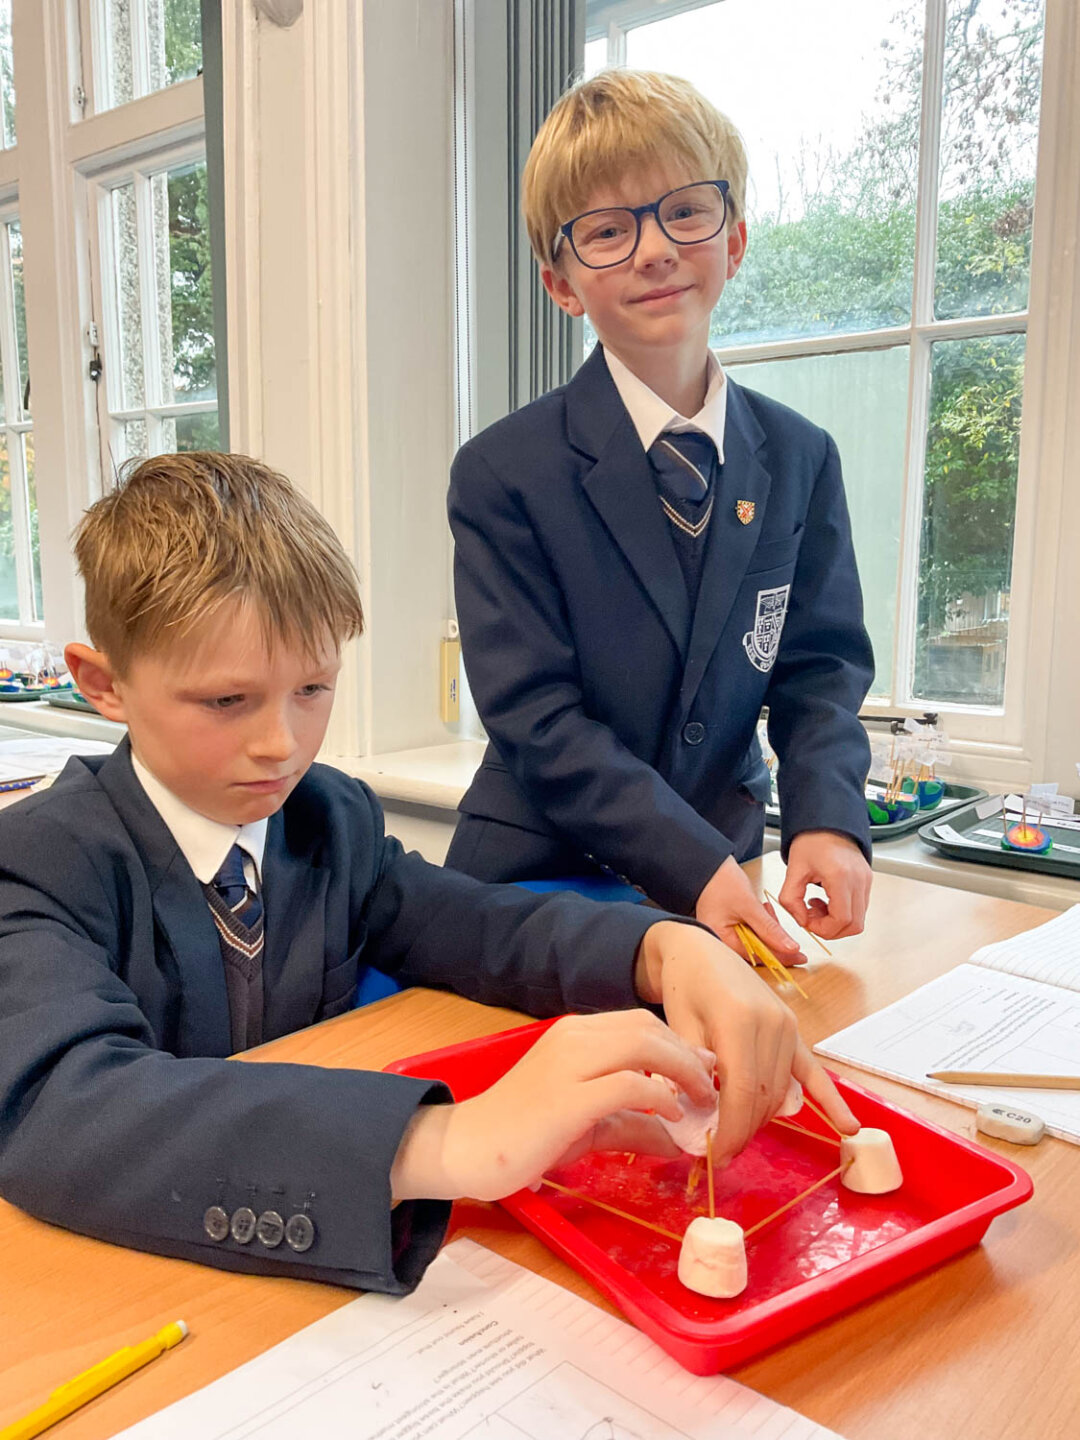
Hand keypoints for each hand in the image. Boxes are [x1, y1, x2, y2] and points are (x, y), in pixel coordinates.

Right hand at [390, 1010, 715, 1201]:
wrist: (468, 1147)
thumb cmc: (523, 1135)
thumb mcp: (588, 1124)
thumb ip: (632, 1123)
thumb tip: (678, 1138)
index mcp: (575, 1034)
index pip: (640, 1022)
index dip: (679, 1044)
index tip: (706, 1072)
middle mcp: (574, 1038)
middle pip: (649, 1028)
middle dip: (690, 1055)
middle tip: (714, 1086)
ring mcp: (570, 1063)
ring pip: (644, 1046)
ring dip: (684, 1072)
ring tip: (703, 1100)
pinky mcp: (568, 1097)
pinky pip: (629, 1084)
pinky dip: (660, 1097)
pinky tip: (673, 1115)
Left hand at [635, 922, 857, 1165]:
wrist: (699, 950)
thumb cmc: (683, 987)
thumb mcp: (677, 1026)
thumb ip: (692, 1071)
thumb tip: (704, 1116)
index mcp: (739, 1020)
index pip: (740, 1091)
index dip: (731, 1130)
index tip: (715, 1156)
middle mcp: (771, 1023)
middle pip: (764, 1096)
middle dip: (744, 1131)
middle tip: (721, 1154)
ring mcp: (788, 1026)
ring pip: (782, 1090)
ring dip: (763, 1120)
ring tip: (740, 1141)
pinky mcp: (794, 1029)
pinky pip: (813, 1070)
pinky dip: (831, 1100)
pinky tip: (849, 1127)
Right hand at [695, 855, 805, 963]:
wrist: (711, 864)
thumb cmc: (722, 881)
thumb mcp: (749, 905)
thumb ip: (769, 929)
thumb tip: (790, 948)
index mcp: (720, 938)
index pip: (755, 955)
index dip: (779, 956)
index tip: (799, 956)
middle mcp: (721, 939)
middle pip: (755, 950)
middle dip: (771, 936)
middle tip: (776, 919)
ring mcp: (725, 932)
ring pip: (755, 940)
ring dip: (766, 927)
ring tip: (765, 909)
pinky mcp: (730, 925)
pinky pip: (750, 931)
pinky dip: (760, 922)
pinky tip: (761, 910)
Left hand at [779, 831, 871, 939]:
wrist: (826, 822)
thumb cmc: (811, 840)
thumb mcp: (794, 870)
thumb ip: (791, 899)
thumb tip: (801, 921)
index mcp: (841, 876)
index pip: (842, 919)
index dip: (824, 929)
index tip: (807, 922)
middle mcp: (858, 880)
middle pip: (854, 925)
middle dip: (830, 929)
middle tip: (811, 918)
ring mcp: (865, 881)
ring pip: (859, 920)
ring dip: (836, 921)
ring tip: (816, 906)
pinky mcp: (866, 881)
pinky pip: (859, 908)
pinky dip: (843, 912)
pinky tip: (826, 900)